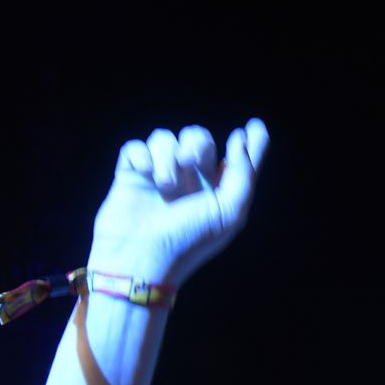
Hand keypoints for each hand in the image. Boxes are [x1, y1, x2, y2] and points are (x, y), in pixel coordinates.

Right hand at [88, 119, 269, 290]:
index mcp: (215, 192)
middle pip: (197, 137)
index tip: (254, 126)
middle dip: (196, 142)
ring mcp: (158, 176)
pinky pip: (136, 147)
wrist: (142, 259)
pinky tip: (145, 175)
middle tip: (191, 161)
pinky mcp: (130, 176)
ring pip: (165, 138)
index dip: (249, 144)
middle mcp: (188, 182)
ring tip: (165, 184)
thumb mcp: (229, 212)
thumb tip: (240, 139)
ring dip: (167, 155)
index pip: (236, 161)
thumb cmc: (190, 241)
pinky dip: (142, 157)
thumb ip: (243, 174)